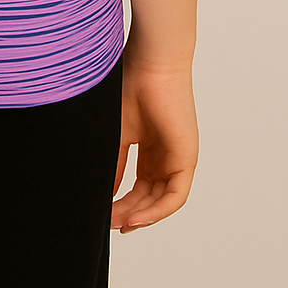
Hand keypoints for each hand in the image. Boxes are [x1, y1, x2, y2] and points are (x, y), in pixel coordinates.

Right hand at [111, 47, 197, 234]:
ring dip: (139, 216)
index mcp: (149, 148)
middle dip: (126, 213)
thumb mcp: (115, 134)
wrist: (151, 65)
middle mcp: (165, 156)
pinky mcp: (187, 159)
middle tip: (105, 223)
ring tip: (117, 223)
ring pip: (160, 201)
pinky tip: (135, 218)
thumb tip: (103, 194)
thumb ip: (113, 164)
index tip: (100, 215)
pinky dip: (156, 211)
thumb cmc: (129, 86)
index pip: (136, 186)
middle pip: (147, 197)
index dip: (119, 203)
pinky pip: (174, 197)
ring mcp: (178, 158)